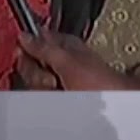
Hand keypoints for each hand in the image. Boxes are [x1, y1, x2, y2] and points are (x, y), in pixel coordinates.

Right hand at [16, 32, 139, 90]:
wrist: (113, 103)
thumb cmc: (100, 80)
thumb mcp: (68, 60)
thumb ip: (44, 47)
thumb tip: (25, 36)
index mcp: (64, 44)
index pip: (35, 39)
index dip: (27, 49)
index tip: (28, 57)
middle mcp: (61, 60)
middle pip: (31, 64)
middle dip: (37, 73)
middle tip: (52, 78)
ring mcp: (60, 78)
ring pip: (35, 83)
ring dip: (44, 87)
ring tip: (61, 88)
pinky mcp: (60, 94)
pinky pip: (42, 95)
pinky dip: (49, 96)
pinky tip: (60, 96)